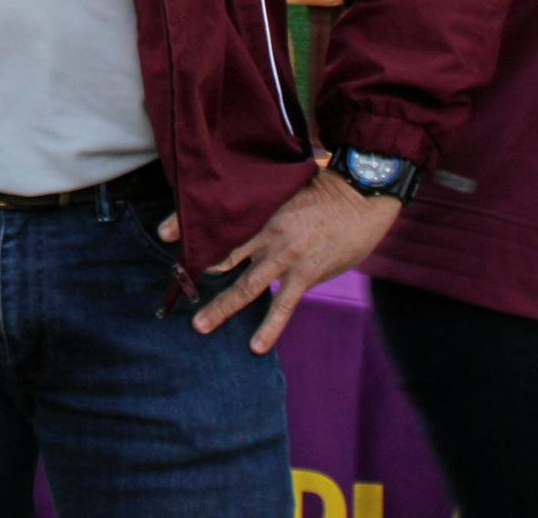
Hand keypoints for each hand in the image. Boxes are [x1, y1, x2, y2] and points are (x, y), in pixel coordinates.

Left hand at [163, 169, 399, 352]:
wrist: (361, 195)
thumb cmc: (329, 191)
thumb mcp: (292, 194)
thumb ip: (275, 213)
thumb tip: (264, 226)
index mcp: (263, 215)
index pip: (225, 234)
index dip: (201, 246)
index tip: (176, 252)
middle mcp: (268, 236)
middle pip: (227, 263)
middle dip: (202, 281)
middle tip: (180, 297)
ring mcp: (285, 256)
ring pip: (247, 286)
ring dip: (223, 307)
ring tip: (202, 326)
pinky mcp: (306, 272)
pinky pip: (283, 305)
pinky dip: (270, 326)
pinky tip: (258, 346)